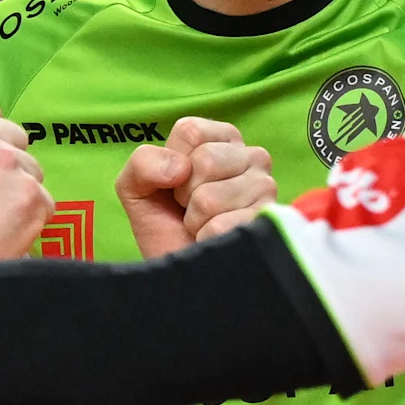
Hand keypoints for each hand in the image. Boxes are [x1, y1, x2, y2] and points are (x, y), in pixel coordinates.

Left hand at [118, 116, 273, 255]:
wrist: (181, 273)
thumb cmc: (165, 225)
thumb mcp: (137, 188)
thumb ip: (143, 163)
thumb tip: (180, 168)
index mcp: (222, 138)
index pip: (190, 131)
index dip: (171, 163)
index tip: (175, 184)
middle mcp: (252, 157)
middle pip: (205, 160)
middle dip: (184, 194)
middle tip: (189, 209)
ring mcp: (266, 189)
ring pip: (210, 197)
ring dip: (195, 220)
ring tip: (203, 225)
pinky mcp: (268, 222)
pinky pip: (220, 226)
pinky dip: (206, 238)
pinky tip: (216, 240)